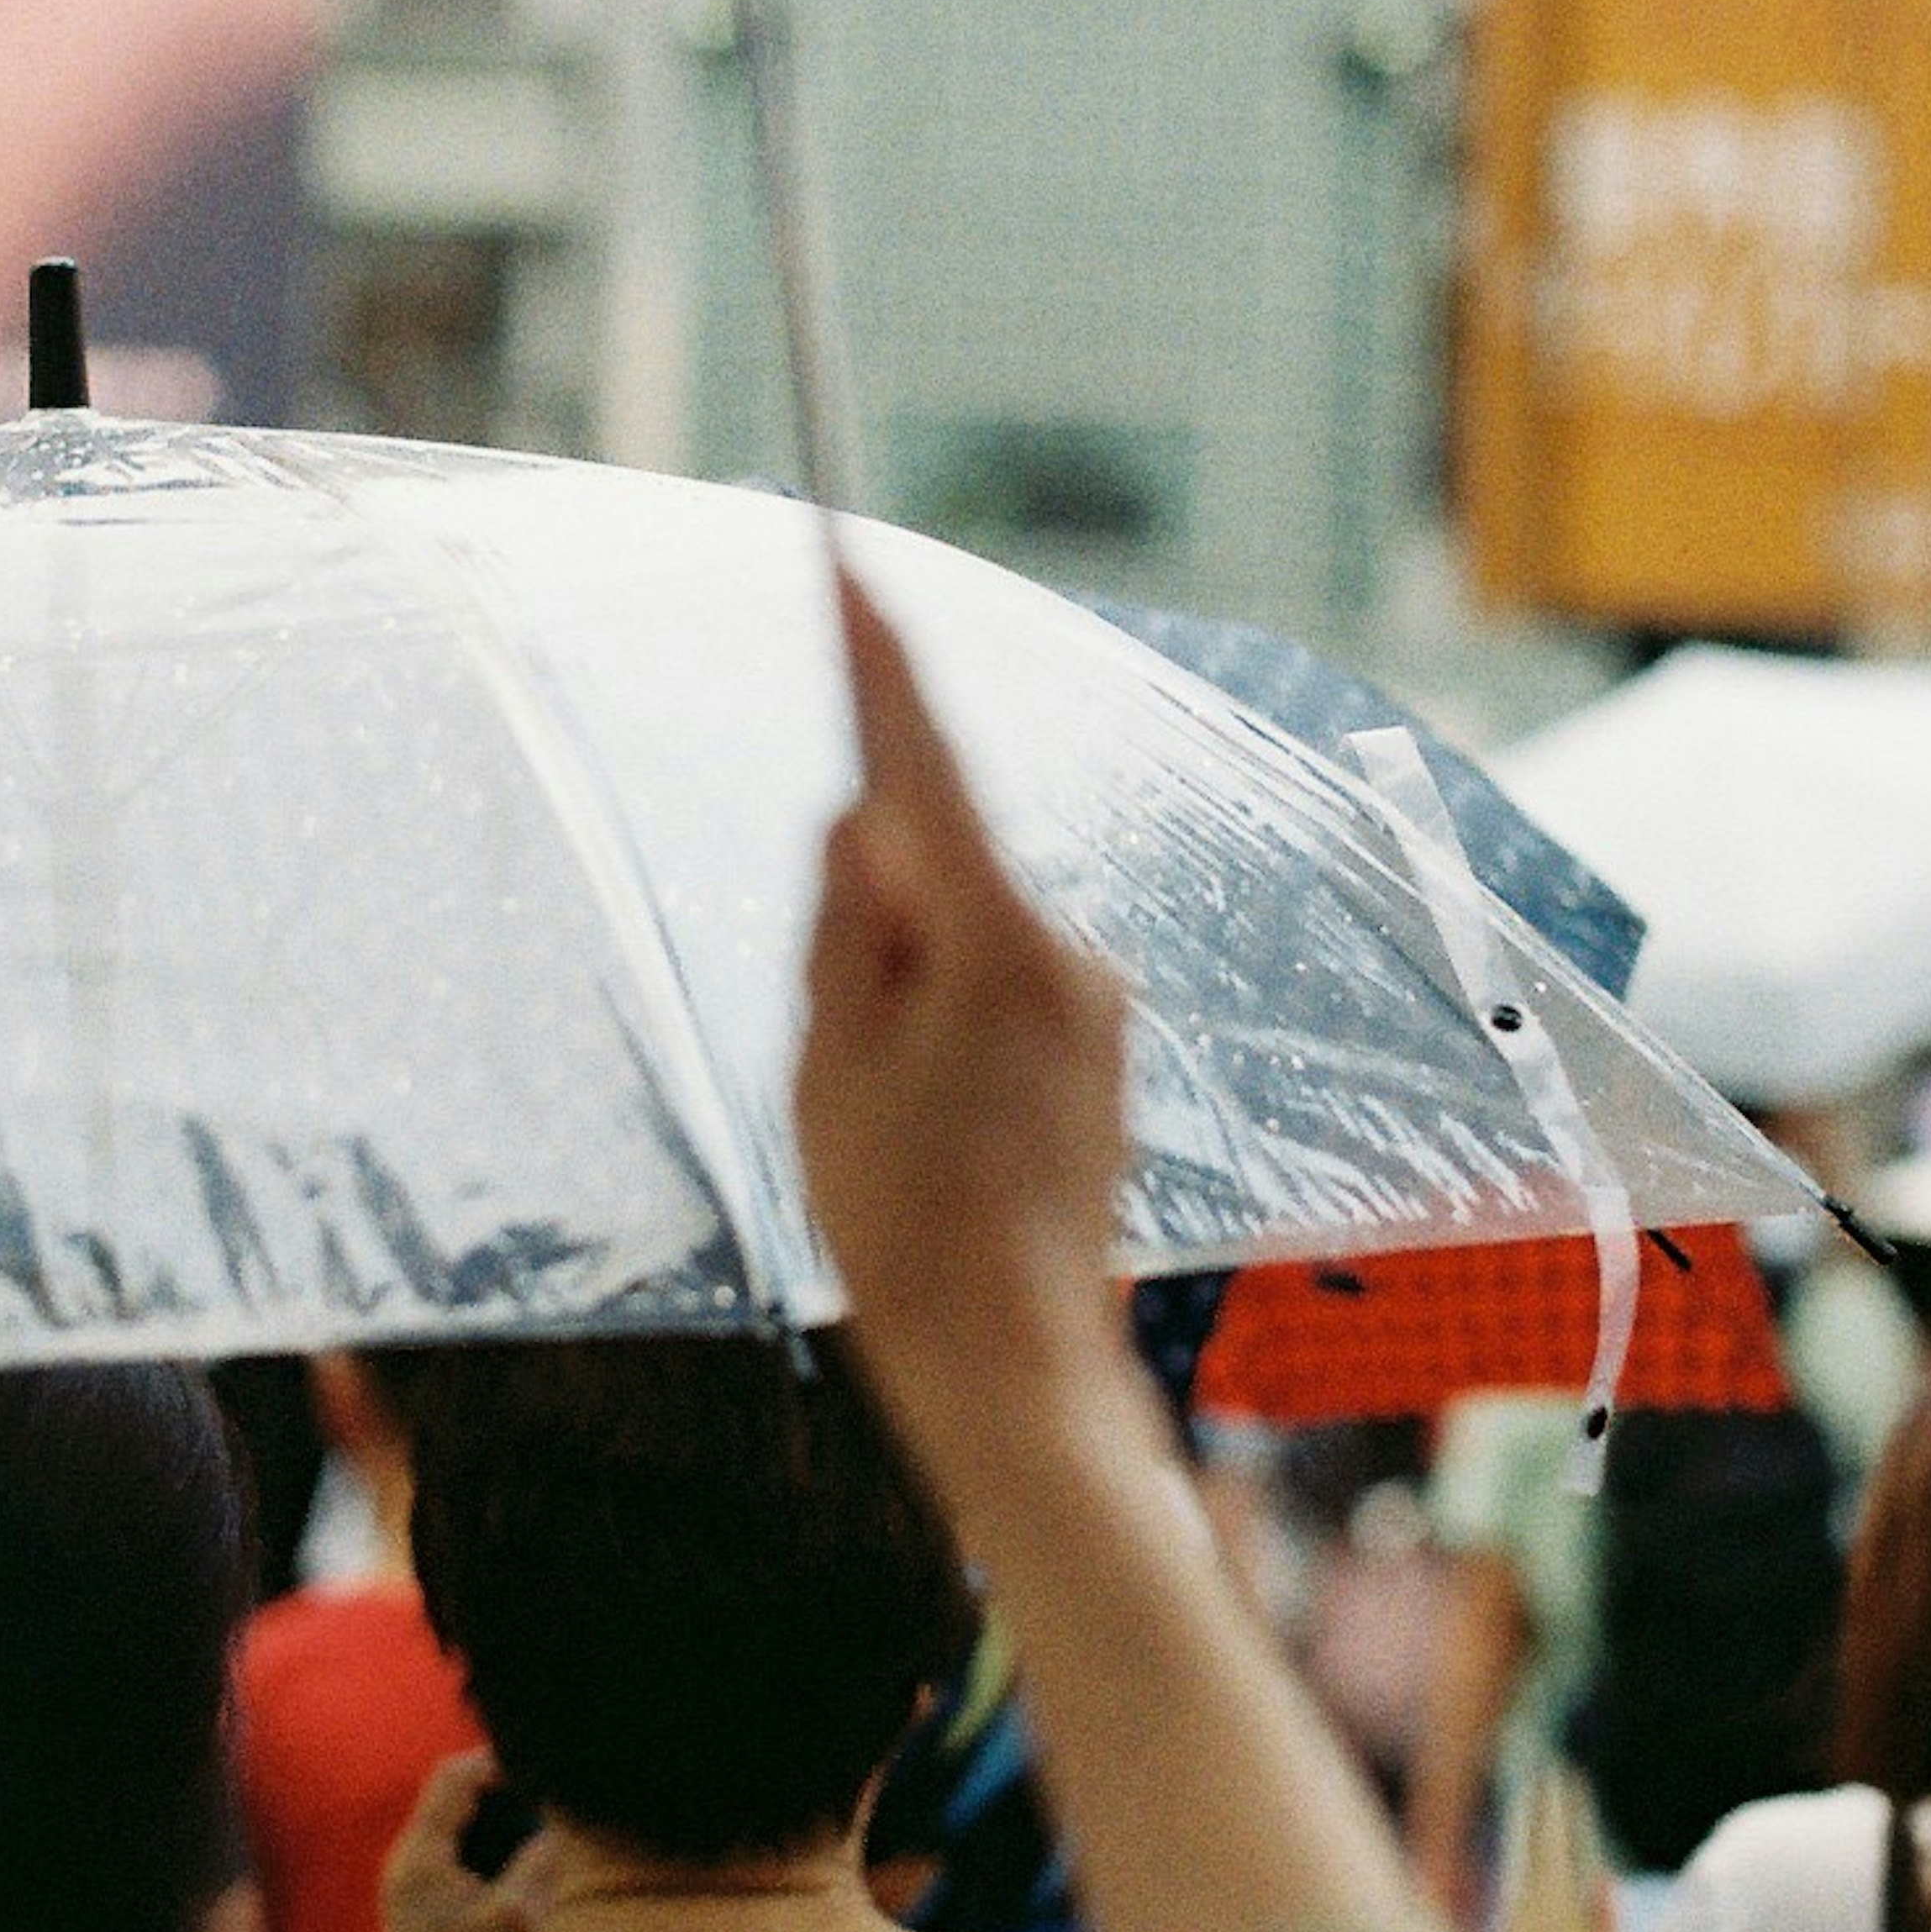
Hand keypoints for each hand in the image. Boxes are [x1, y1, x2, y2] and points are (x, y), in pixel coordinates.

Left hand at [379, 1748, 553, 1931]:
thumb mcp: (512, 1921)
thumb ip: (537, 1868)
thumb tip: (555, 1830)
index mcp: (424, 1854)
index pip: (453, 1778)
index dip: (493, 1763)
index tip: (530, 1772)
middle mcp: (406, 1850)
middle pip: (445, 1785)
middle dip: (490, 1779)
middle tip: (529, 1788)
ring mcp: (404, 1864)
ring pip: (442, 1805)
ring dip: (480, 1799)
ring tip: (518, 1807)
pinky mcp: (411, 1878)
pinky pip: (442, 1830)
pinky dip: (471, 1823)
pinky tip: (498, 1839)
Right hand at [794, 569, 1136, 1470]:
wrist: (1014, 1364)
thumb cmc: (903, 1226)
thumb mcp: (827, 1065)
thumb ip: (845, 924)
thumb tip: (867, 819)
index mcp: (994, 941)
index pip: (924, 764)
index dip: (877, 662)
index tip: (847, 567)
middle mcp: (1069, 950)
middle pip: (939, 861)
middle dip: (870, 911)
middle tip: (844, 1059)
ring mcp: (1097, 1000)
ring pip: (965, 932)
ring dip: (907, 985)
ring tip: (890, 1128)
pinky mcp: (1103, 1044)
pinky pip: (1000, 986)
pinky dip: (946, 1021)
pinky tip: (932, 1133)